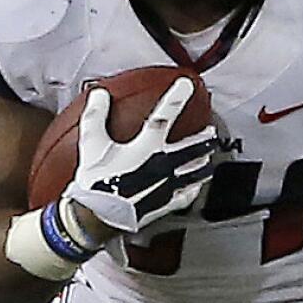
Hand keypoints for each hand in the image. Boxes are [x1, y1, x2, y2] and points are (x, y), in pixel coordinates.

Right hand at [64, 78, 216, 232]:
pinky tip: (198, 187)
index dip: (177, 97)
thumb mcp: (92, 144)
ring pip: (194, 171)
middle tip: (211, 131)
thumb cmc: (94, 183)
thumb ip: (96, 115)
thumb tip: (99, 94)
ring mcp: (167, 186)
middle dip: (203, 138)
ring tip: (210, 156)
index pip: (165, 116)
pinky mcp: (165, 204)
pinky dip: (195, 188)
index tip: (187, 84)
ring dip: (204, 161)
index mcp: (146, 147)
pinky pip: (187, 196)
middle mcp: (162, 165)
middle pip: (191, 147)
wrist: (95, 218)